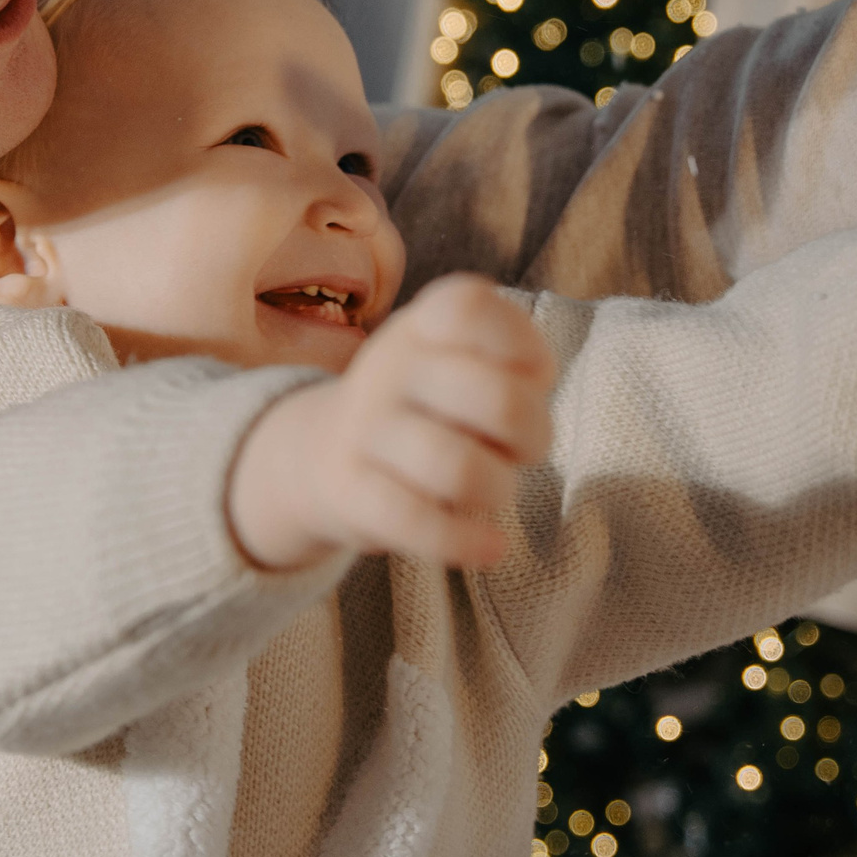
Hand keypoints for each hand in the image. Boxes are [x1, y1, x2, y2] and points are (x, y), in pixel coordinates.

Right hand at [226, 275, 555, 571]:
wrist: (323, 453)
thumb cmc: (430, 406)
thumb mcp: (468, 363)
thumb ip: (518, 364)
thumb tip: (530, 410)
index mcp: (425, 324)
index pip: (472, 309)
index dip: (523, 349)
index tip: (528, 379)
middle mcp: (391, 365)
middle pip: (496, 400)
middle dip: (533, 437)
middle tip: (520, 450)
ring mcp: (365, 427)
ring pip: (459, 470)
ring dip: (498, 490)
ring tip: (493, 492)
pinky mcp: (347, 489)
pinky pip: (416, 523)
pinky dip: (467, 542)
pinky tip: (493, 547)